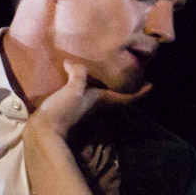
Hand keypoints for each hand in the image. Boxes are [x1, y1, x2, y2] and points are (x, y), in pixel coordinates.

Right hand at [29, 61, 150, 137]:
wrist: (44, 131)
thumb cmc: (63, 111)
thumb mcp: (73, 90)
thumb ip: (78, 74)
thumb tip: (72, 63)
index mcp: (101, 100)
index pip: (126, 97)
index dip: (140, 93)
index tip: (151, 86)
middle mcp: (96, 105)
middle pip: (116, 97)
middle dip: (125, 88)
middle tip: (131, 75)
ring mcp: (84, 108)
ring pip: (100, 96)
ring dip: (106, 87)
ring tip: (106, 74)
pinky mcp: (71, 108)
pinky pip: (84, 93)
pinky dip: (87, 85)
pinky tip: (80, 80)